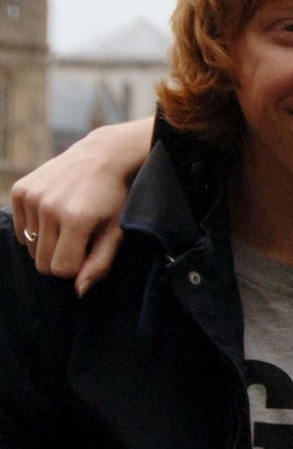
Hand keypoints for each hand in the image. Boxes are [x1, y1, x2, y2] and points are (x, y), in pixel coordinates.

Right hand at [10, 119, 149, 294]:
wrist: (101, 158)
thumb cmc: (113, 199)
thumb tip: (79, 291)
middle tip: (78, 240)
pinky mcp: (20, 190)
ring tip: (67, 224)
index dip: (75, 267)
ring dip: (48, 243)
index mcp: (75, 220)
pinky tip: (53, 213)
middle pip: (42, 262)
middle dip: (60, 258)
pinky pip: (20, 228)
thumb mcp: (116, 232)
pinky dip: (35, 228)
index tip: (87, 252)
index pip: (60, 269)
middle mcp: (48, 208)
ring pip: (30, 247)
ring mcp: (31, 197)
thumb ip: (100, 263)